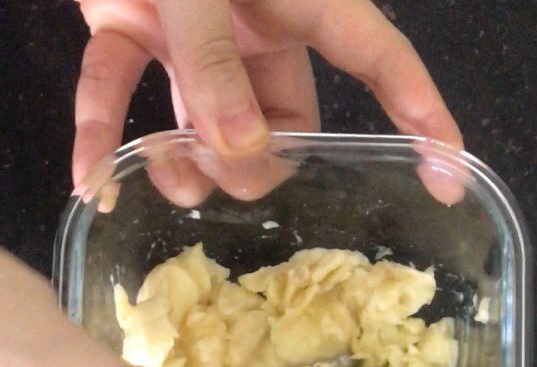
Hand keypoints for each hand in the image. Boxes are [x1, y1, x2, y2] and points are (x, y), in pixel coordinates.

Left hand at [72, 0, 462, 186]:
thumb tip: (240, 148)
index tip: (446, 177)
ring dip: (187, 163)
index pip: (383, 66)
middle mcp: (258, 31)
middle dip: (259, 164)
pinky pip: (121, 93)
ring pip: (213, 128)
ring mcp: (197, 39)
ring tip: (164, 166)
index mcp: (303, 2)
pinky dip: (101, 133)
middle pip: (286, 126)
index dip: (422, 119)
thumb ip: (213, 58)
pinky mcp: (133, 33)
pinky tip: (89, 179)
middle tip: (226, 166)